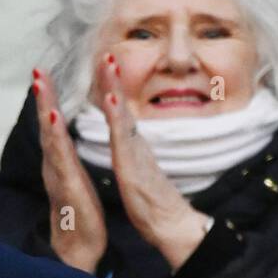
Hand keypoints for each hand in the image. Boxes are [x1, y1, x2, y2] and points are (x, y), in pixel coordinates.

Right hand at [32, 67, 106, 273]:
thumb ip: (67, 164)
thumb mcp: (75, 183)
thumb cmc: (79, 218)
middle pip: (46, 125)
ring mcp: (58, 175)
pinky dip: (56, 138)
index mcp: (61, 163)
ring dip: (45, 110)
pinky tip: (53, 120)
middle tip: (37, 71)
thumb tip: (62, 149)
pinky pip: (61, 158)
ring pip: (50, 137)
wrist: (79, 249)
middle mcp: (55, 166)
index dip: (49, 101)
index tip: (45, 76)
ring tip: (41, 86)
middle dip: (42, 97)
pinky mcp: (67, 186)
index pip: (54, 126)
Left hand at [95, 55, 208, 269]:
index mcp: (133, 149)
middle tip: (105, 50)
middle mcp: (135, 146)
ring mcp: (135, 154)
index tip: (106, 65)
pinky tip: (111, 99)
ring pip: (122, 115)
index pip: (120, 113)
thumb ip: (136, 159)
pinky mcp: (133, 167)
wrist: (172, 227)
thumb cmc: (156, 207)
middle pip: (121, 105)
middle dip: (113, 78)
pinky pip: (123, 139)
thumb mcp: (140, 176)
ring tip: (107, 62)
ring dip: (114, 87)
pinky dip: (117, 118)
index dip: (112, 90)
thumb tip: (132, 148)